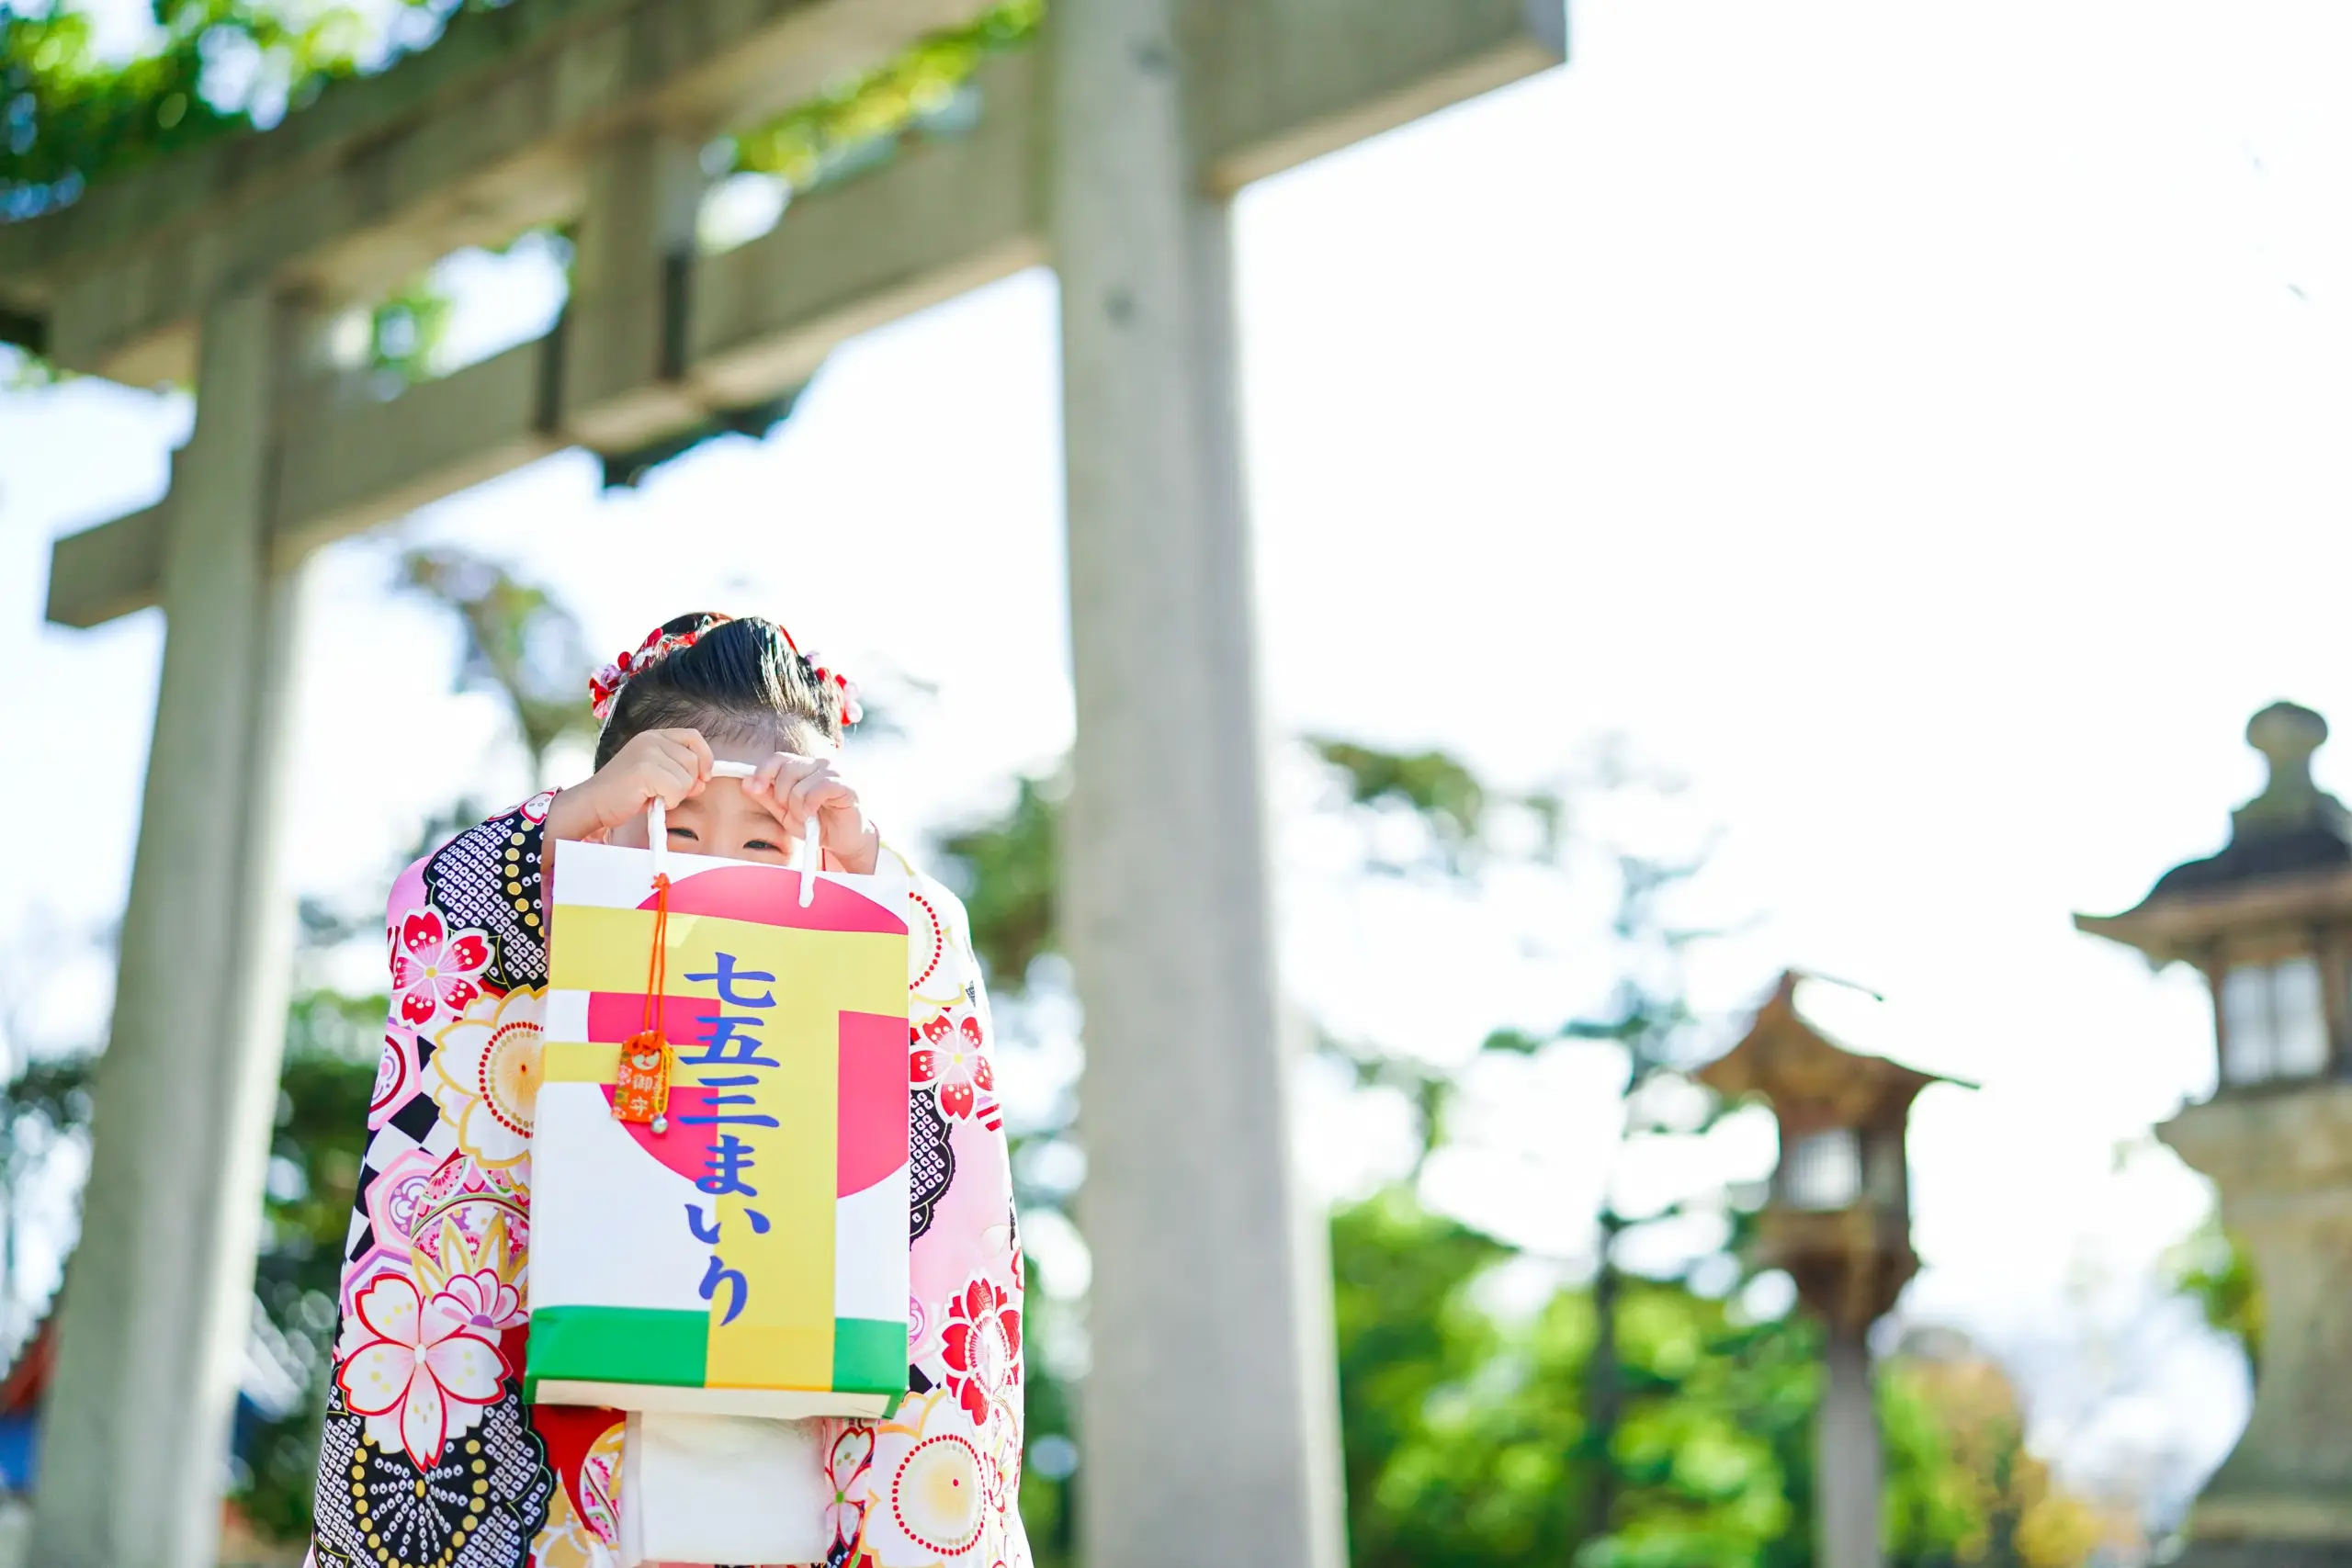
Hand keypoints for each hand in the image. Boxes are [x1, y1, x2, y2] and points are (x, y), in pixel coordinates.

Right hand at [546, 729, 712, 842]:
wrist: (593, 803)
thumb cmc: (624, 793)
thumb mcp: (656, 776)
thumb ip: (680, 773)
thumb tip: (703, 781)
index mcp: (654, 736)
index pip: (694, 737)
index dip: (705, 757)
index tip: (703, 777)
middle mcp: (651, 739)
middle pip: (694, 760)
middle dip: (687, 783)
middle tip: (666, 793)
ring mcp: (647, 753)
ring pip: (687, 778)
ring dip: (676, 794)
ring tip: (654, 796)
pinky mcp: (645, 770)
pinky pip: (677, 790)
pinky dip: (669, 802)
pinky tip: (651, 801)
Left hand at [746, 752, 879, 873]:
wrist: (843, 842)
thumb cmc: (817, 824)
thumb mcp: (785, 813)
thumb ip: (766, 797)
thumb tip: (745, 782)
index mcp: (803, 767)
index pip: (778, 758)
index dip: (763, 772)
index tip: (755, 789)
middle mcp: (819, 764)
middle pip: (786, 770)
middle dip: (782, 797)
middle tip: (793, 813)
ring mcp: (834, 772)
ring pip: (801, 784)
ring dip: (798, 807)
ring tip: (807, 817)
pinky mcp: (846, 785)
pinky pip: (820, 788)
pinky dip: (811, 804)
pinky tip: (815, 814)